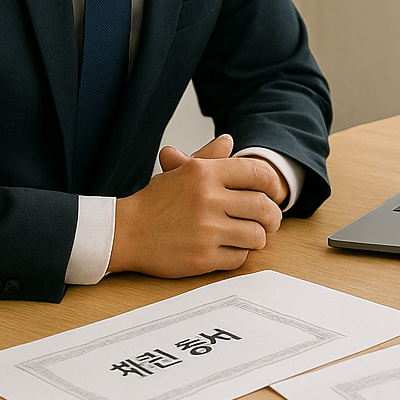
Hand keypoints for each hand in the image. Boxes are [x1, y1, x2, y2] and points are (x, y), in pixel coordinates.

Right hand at [109, 134, 286, 277]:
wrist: (124, 233)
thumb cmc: (155, 202)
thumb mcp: (181, 172)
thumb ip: (209, 157)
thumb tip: (229, 140)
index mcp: (204, 174)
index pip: (259, 174)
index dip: (274, 185)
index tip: (274, 194)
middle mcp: (207, 200)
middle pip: (264, 208)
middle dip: (273, 216)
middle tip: (270, 220)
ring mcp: (206, 230)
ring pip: (257, 235)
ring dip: (258, 237)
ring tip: (251, 235)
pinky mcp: (202, 258)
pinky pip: (239, 258)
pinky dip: (239, 254)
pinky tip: (229, 249)